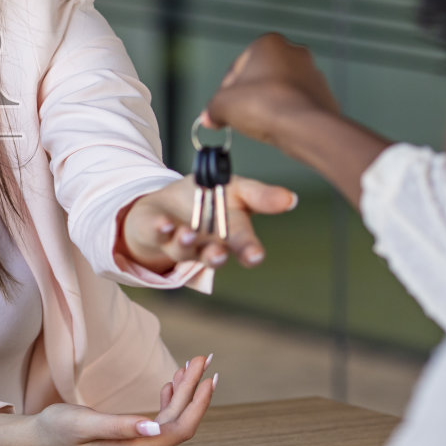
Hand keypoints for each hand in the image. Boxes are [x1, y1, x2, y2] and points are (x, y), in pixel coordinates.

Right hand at [0, 355, 217, 445]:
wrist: (36, 445)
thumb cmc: (55, 429)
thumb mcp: (83, 422)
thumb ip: (120, 426)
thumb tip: (156, 428)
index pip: (178, 429)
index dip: (196, 402)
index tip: (207, 375)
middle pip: (178, 425)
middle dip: (192, 392)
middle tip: (201, 360)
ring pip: (170, 426)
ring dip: (182, 397)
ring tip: (190, 368)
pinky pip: (158, 430)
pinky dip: (167, 406)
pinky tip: (168, 387)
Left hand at [121, 173, 296, 270]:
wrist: (167, 203)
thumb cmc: (207, 198)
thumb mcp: (235, 189)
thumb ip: (260, 196)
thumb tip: (290, 199)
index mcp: (230, 235)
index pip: (244, 246)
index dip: (250, 251)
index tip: (256, 256)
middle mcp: (206, 246)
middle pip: (213, 255)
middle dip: (216, 256)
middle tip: (219, 254)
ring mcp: (179, 242)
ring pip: (183, 249)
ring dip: (186, 243)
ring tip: (189, 235)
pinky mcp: (154, 232)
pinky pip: (156, 234)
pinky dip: (160, 229)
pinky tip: (163, 224)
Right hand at [201, 32, 339, 145]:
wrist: (304, 126)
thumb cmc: (265, 105)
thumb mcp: (222, 105)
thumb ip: (212, 109)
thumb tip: (210, 117)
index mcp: (268, 43)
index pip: (236, 68)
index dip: (225, 92)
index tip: (222, 110)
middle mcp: (294, 52)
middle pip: (260, 77)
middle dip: (249, 97)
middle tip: (239, 117)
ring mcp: (312, 73)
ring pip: (280, 90)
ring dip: (268, 105)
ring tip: (260, 124)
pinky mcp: (324, 94)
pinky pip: (296, 104)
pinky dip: (286, 114)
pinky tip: (278, 127)